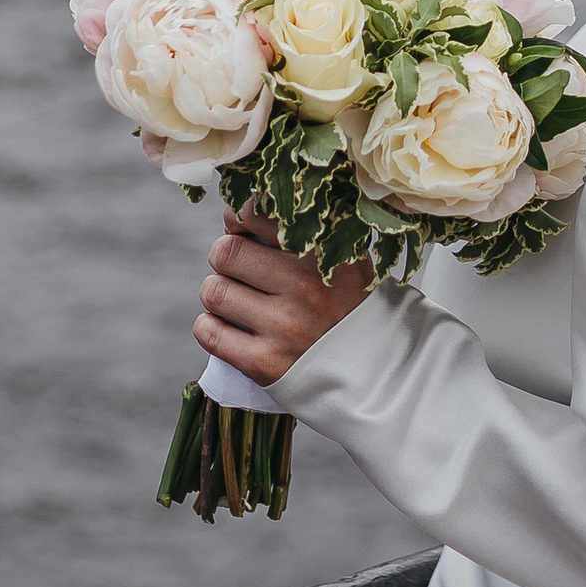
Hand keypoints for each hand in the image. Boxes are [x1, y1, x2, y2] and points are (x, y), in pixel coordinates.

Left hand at [195, 211, 372, 388]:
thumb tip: (234, 220)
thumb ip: (300, 234)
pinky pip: (209, 332)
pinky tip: (229, 327)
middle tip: (238, 268)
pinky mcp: (265, 363)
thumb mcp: (345, 260)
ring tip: (237, 300)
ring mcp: (284, 327)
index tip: (241, 228)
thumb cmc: (351, 309)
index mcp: (324, 253)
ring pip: (214, 291)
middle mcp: (305, 286)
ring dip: (218, 292)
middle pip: (225, 252)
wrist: (376, 373)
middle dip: (225, 257)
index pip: (254, 213)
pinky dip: (211, 327)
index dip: (238, 218)